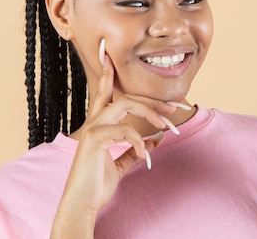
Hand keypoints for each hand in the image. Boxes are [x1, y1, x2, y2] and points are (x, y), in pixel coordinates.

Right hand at [51, 46, 175, 237]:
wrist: (82, 203)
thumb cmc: (96, 184)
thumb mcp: (121, 165)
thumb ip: (135, 151)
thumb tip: (156, 141)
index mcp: (99, 124)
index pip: (105, 92)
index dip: (107, 73)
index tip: (107, 53)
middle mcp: (94, 122)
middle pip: (126, 97)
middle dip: (152, 100)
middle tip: (174, 108)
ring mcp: (92, 129)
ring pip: (125, 105)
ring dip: (150, 112)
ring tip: (166, 125)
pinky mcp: (94, 140)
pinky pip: (124, 130)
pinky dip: (139, 140)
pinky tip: (146, 153)